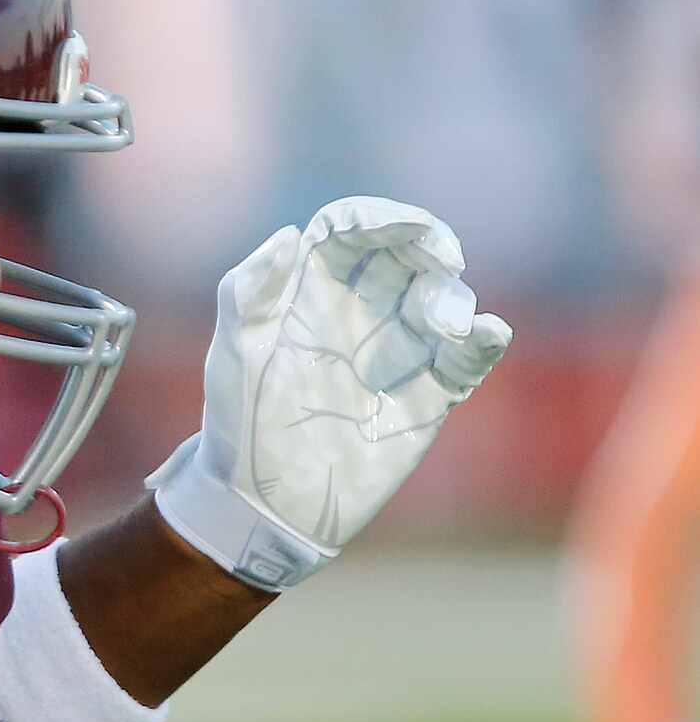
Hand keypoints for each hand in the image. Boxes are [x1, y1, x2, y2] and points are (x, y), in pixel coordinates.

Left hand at [150, 196, 512, 588]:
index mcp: (308, 293)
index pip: (351, 233)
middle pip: (406, 256)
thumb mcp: (234, 354)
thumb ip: (249, 291)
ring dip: (451, 299)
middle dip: (430, 247)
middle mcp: (356, 314)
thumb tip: (289, 234)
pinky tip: (487, 332)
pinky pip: (464, 361)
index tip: (405, 227)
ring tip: (445, 323)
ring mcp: (393, 354)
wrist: (261, 501)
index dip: (380, 219)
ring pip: (440, 302)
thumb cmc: (237, 424)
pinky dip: (482, 343)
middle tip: (442, 261)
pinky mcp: (423, 397)